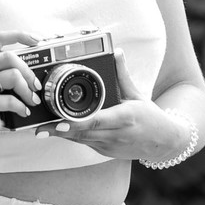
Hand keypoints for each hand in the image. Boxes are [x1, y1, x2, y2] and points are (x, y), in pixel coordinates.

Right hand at [0, 30, 42, 120]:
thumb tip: (28, 71)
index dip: (19, 35)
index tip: (37, 40)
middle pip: (9, 57)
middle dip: (28, 71)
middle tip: (35, 85)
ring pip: (12, 76)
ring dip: (27, 90)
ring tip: (31, 100)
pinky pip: (10, 100)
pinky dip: (22, 106)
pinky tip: (23, 111)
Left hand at [36, 50, 185, 162]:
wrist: (164, 142)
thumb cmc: (151, 117)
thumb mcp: (137, 94)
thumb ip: (123, 74)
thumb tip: (117, 52)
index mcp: (124, 118)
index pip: (96, 121)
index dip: (76, 124)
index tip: (59, 123)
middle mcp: (115, 135)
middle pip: (83, 134)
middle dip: (60, 132)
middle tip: (40, 128)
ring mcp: (110, 146)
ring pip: (81, 140)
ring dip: (62, 136)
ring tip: (41, 130)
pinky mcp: (106, 152)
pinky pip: (86, 144)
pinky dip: (72, 137)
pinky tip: (58, 132)